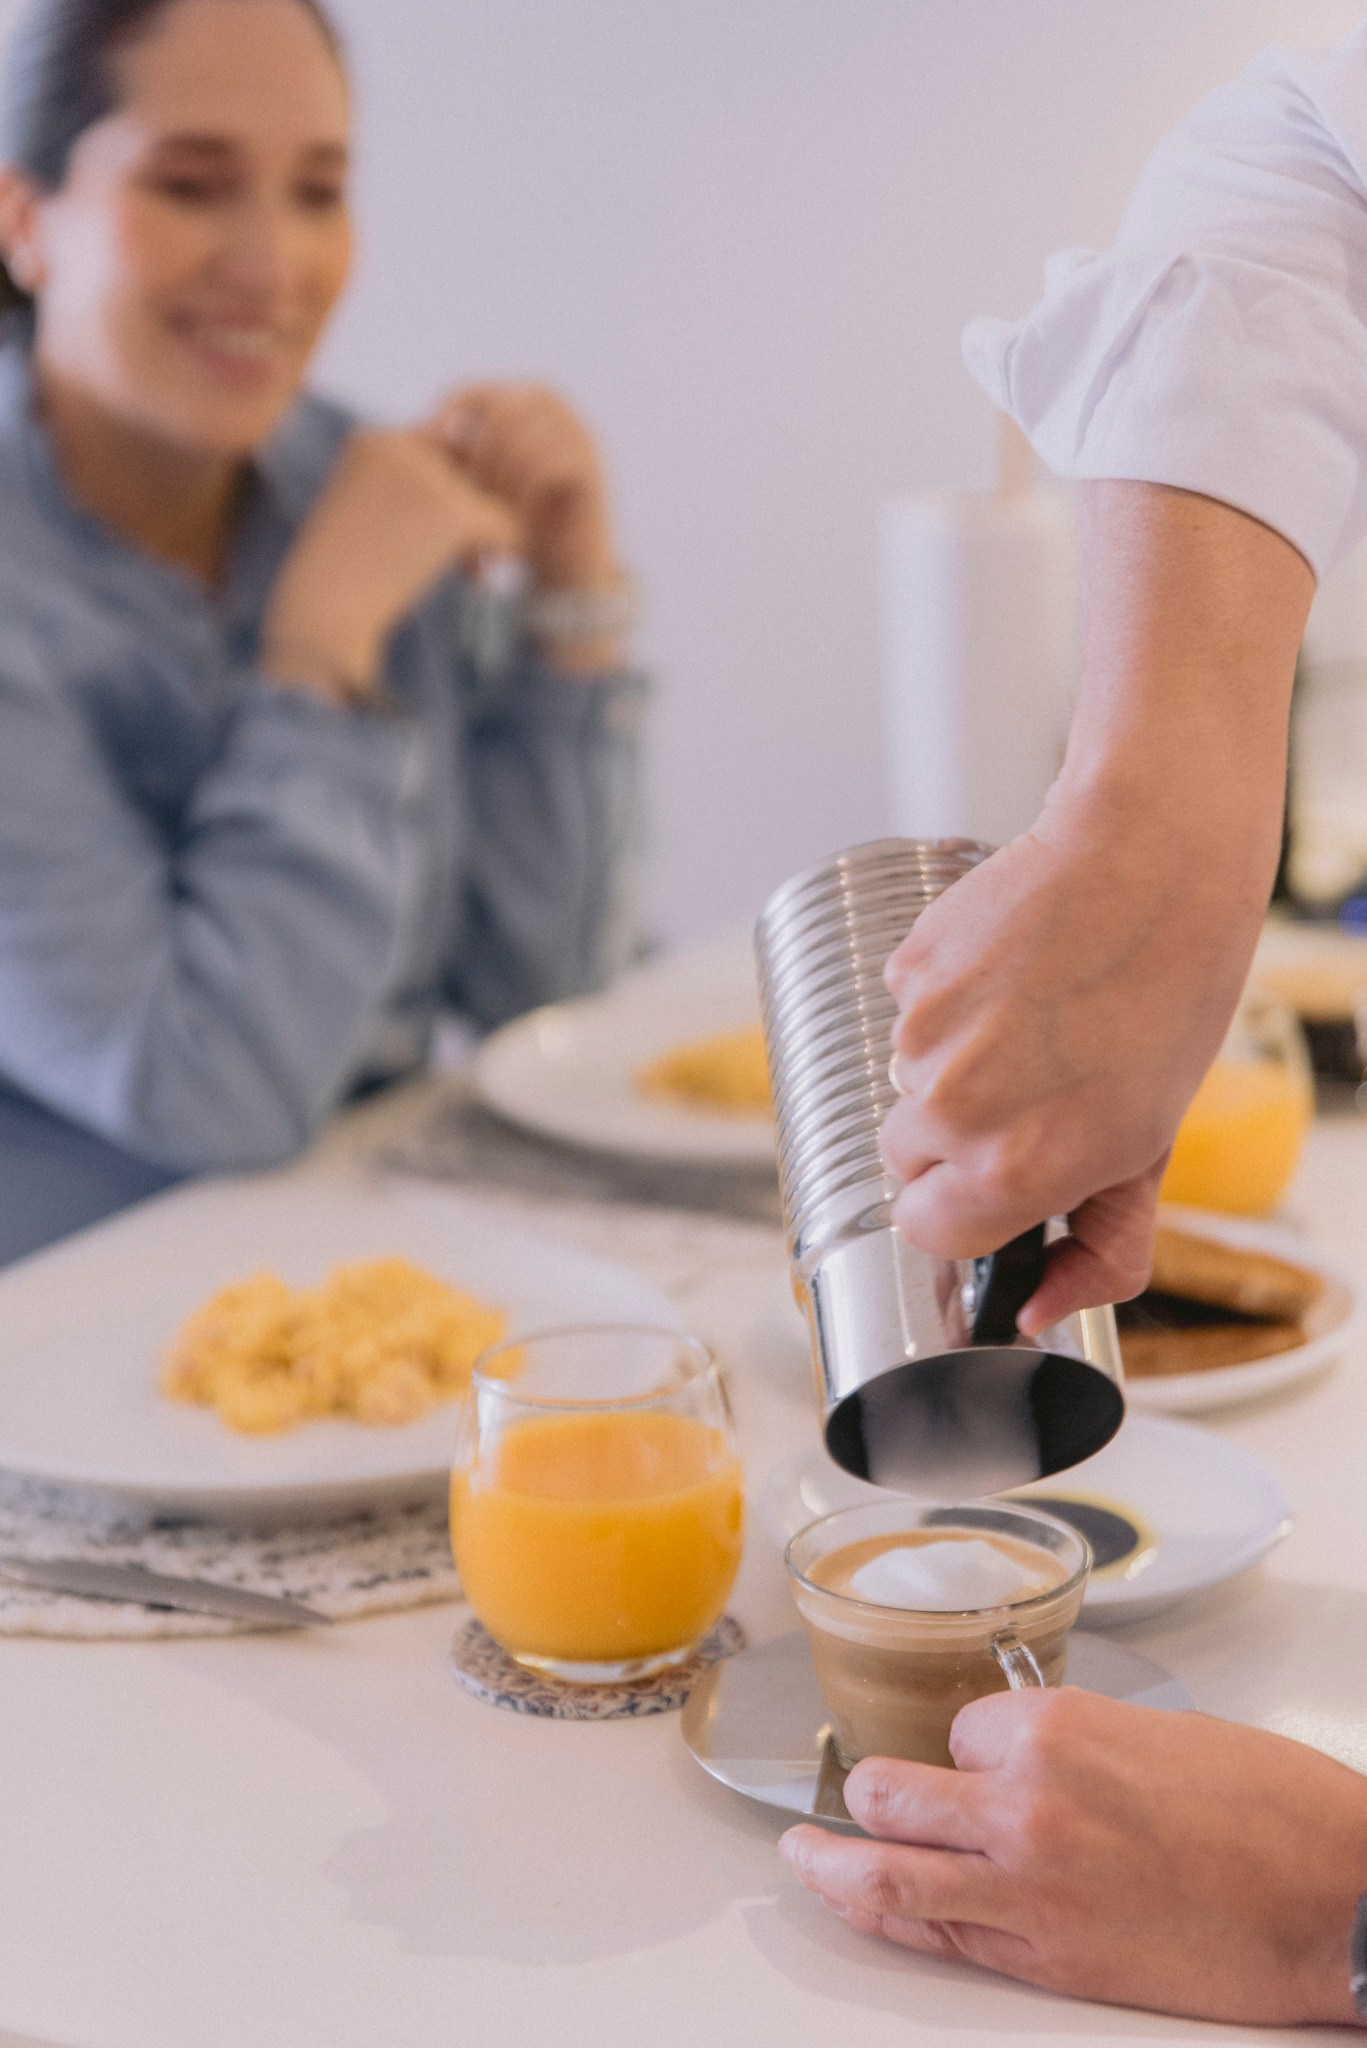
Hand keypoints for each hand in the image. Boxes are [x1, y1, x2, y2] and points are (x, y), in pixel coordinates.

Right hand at [262, 428, 520, 703]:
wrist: (324, 609)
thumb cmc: (344, 575)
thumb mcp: (365, 512)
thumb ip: (410, 489)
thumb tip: (478, 491)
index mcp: (372, 439)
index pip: (436, 452)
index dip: (444, 493)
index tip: (429, 537)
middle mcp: (400, 443)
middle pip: (465, 470)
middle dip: (468, 511)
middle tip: (462, 560)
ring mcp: (426, 474)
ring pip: (487, 495)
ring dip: (482, 534)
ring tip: (465, 571)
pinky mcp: (450, 511)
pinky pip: (504, 523)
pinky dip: (502, 550)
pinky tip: (476, 575)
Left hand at [428, 384, 624, 669]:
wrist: (570, 564)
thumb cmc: (518, 524)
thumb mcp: (481, 483)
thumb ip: (457, 453)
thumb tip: (407, 432)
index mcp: (521, 397)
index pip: (472, 393)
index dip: (444, 423)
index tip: (426, 461)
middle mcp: (552, 404)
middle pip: (494, 415)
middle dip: (472, 459)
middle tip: (459, 500)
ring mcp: (576, 430)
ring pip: (516, 442)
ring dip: (493, 484)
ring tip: (484, 519)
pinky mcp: (590, 463)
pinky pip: (541, 467)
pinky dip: (517, 497)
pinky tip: (509, 523)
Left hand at [780, 1688, 1366, 2026]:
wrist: (1335, 1898)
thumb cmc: (1269, 1811)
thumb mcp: (1157, 1732)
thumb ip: (1074, 1741)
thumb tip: (1023, 1757)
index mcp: (1057, 1725)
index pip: (960, 1729)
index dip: (971, 1748)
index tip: (984, 1760)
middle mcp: (1026, 1799)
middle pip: (893, 1788)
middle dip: (877, 1790)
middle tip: (866, 1795)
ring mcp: (1027, 1884)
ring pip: (887, 1867)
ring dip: (832, 1859)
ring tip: (801, 1850)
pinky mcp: (1045, 1956)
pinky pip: (934, 1934)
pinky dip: (881, 1913)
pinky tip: (851, 1899)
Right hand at [880, 811, 1221, 1330]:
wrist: (1151, 866)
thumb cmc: (1167, 1004)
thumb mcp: (1152, 1151)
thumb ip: (1101, 1250)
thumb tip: (1038, 1312)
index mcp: (1011, 1171)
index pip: (924, 1231)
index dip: (964, 1207)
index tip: (998, 1177)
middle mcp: (951, 1111)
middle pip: (906, 1156)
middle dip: (955, 1136)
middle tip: (1030, 1087)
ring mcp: (919, 1037)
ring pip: (907, 1079)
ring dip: (954, 1064)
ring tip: (1031, 1018)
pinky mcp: (908, 971)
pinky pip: (906, 1011)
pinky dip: (947, 1003)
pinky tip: (1009, 975)